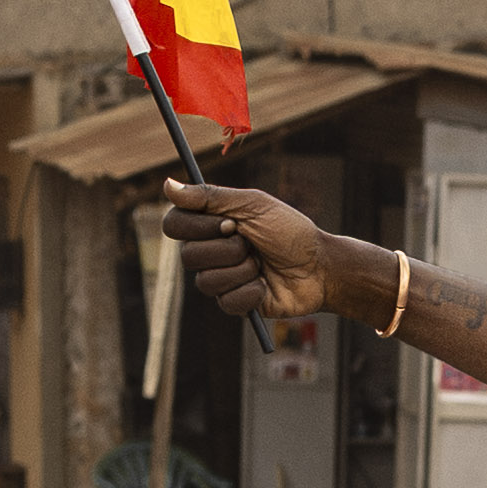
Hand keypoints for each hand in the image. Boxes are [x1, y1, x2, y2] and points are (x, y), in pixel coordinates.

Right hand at [149, 180, 343, 323]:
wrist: (319, 266)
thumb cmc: (289, 230)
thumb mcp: (253, 205)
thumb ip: (210, 197)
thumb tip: (166, 184)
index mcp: (210, 223)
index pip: (174, 224)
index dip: (197, 226)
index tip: (229, 222)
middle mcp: (210, 250)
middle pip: (188, 256)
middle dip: (228, 249)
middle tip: (252, 243)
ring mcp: (220, 278)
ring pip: (206, 282)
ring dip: (242, 270)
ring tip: (261, 264)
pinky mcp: (233, 303)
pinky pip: (226, 301)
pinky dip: (251, 291)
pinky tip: (265, 284)